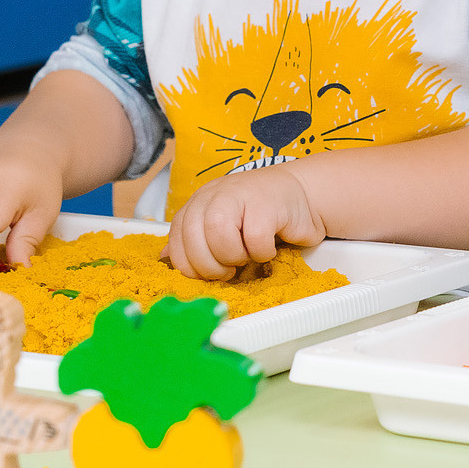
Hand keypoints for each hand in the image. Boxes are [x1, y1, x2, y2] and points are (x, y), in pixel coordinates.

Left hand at [168, 165, 326, 279]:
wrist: (302, 194)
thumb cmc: (262, 215)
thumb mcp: (223, 225)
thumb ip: (194, 239)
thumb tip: (165, 257)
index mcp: (199, 203)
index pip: (177, 239)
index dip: (190, 265)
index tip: (207, 274)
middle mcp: (213, 196)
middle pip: (194, 240)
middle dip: (211, 266)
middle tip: (230, 269)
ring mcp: (239, 195)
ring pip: (219, 237)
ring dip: (235, 257)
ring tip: (248, 255)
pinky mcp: (266, 204)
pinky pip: (255, 240)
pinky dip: (262, 253)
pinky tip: (269, 246)